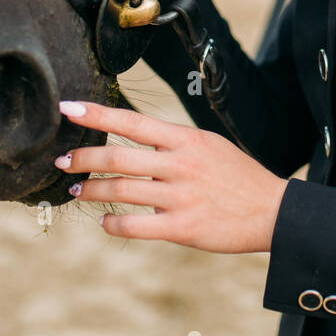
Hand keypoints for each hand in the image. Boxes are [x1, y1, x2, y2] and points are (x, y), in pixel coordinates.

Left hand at [54, 99, 287, 253]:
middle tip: (62, 161)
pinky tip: (105, 222)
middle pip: (117, 157)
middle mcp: (180, 165)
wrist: (273, 211)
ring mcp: (181, 197)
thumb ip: (173, 143)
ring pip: (120, 190)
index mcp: (186, 140)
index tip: (68, 108)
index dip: (97, 114)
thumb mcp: (210, 146)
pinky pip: (135, 226)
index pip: (133, 121)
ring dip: (91, 190)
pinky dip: (112, 224)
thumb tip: (135, 138)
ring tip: (77, 192)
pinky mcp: (183, 227)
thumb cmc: (239, 177)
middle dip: (82, 158)